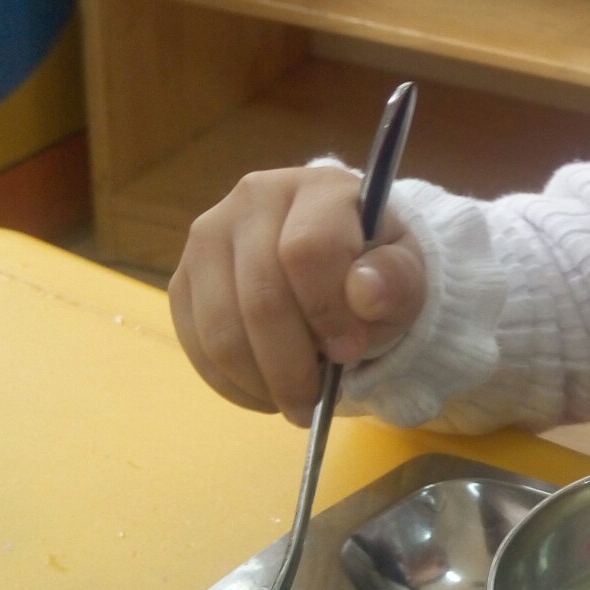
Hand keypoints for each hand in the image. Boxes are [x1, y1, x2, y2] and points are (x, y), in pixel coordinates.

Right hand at [169, 165, 426, 423]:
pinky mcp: (183, 278)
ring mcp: (209, 237)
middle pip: (260, 298)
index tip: (350, 351)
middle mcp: (253, 198)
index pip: (307, 250)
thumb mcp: (405, 275)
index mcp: (318, 187)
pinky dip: (232, 384)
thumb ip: (396, 281)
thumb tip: (364, 294)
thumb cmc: (374, 268)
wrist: (339, 264)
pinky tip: (266, 393)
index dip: (327, 312)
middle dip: (291, 366)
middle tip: (318, 401)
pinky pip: (196, 345)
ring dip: (261, 383)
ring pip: (221, 329)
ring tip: (296, 402)